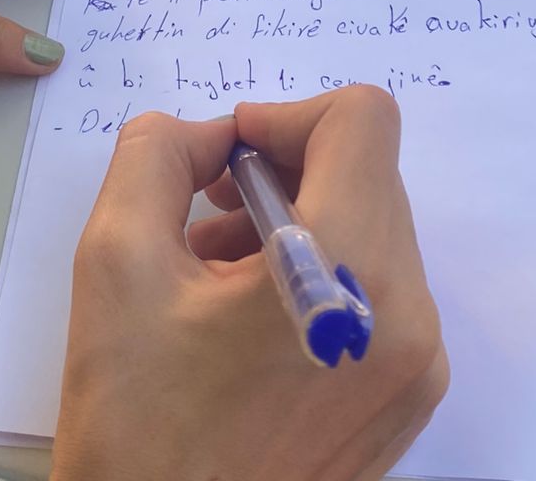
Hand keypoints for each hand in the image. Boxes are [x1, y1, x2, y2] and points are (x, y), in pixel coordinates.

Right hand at [53, 87, 447, 480]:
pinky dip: (318, 273)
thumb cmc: (137, 421)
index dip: (288, 113)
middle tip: (207, 211)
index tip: (228, 156)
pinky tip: (244, 317)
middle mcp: (409, 313)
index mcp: (353, 269)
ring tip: (213, 270)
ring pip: (372, 228)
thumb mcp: (116, 259)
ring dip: (295, 221)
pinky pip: (379, 290)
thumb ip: (157, 155)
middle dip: (285, 170)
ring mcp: (419, 364)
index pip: (362, 119)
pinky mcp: (408, 399)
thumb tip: (210, 135)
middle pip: (368, 172)